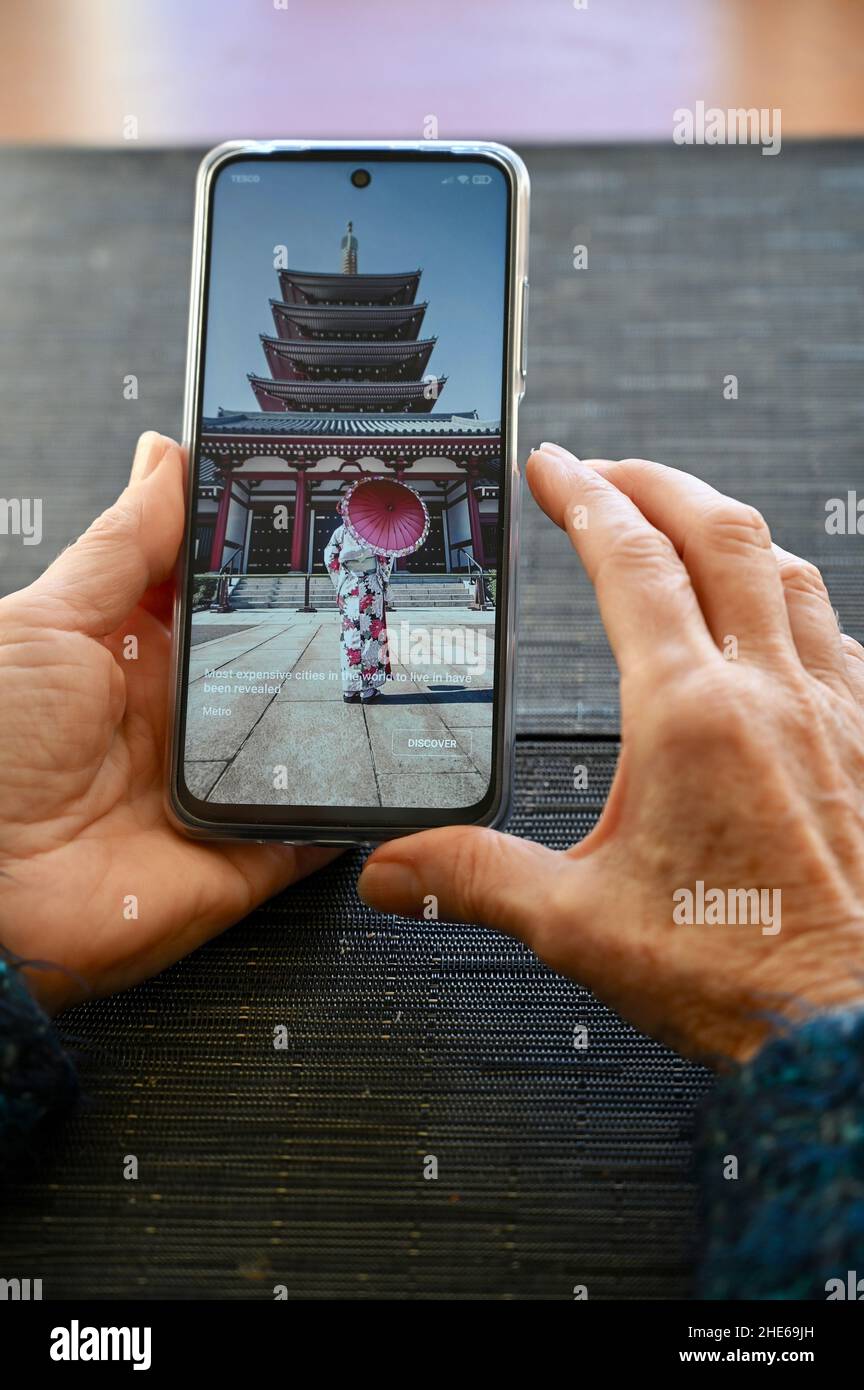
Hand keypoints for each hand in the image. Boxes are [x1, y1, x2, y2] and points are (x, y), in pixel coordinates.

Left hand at [0, 433, 336, 1013]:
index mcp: (135, 655)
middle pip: (278, 664)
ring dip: (349, 710)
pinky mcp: (242, 856)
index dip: (269, 559)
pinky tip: (393, 767)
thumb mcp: (48, 620)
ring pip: (310, 739)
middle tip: (385, 587)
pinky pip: (315, 828)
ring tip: (403, 664)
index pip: (221, 596)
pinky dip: (353, 805)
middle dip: (329, 631)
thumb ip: (124, 546)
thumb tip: (166, 456)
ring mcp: (217, 789)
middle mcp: (181, 720)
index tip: (327, 514)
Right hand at [359, 445, 863, 1062]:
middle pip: (718, 532)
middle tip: (611, 472)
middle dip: (657, 481)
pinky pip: (837, 634)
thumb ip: (473, 878)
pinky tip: (778, 622)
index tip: (555, 466)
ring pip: (788, 569)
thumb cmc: (740, 974)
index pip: (630, 560)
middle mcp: (771, 692)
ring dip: (730, 529)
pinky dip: (793, 598)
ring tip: (688, 524)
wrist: (853, 1027)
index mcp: (689, 715)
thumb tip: (392, 869)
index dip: (585, 496)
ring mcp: (835, 710)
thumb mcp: (578, 925)